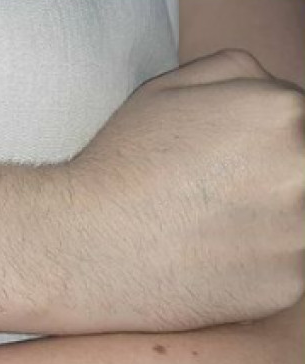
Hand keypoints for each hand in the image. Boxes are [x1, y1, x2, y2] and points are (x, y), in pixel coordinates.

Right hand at [49, 50, 303, 332]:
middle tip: (222, 199)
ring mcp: (300, 235)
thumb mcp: (168, 88)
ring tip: (216, 231)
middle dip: (274, 184)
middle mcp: (304, 172)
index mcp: (282, 113)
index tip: (237, 168)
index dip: (271, 147)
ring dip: (272, 226)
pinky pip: (292, 271)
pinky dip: (258, 269)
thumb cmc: (120, 165)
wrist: (81, 245)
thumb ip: (244, 76)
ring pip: (303, 225)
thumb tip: (284, 102)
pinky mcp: (287, 287)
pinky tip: (211, 263)